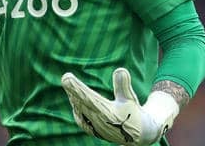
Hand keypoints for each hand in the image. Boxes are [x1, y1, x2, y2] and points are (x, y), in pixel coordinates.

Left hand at [61, 68, 178, 145]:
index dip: (77, 88)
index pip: (88, 98)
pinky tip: (74, 100)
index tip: (68, 78)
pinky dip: (76, 108)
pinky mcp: (93, 130)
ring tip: (68, 84)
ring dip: (73, 98)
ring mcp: (95, 127)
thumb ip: (123, 85)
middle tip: (66, 78)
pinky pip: (81, 118)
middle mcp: (99, 121)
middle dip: (73, 91)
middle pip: (81, 103)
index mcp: (108, 112)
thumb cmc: (134, 113)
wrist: (138, 135)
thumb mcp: (131, 98)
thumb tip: (120, 70)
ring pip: (80, 110)